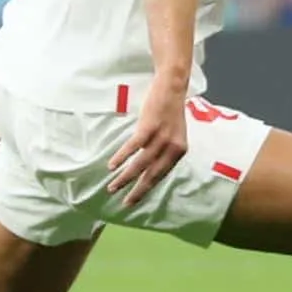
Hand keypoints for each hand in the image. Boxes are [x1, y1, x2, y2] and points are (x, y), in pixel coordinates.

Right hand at [107, 82, 187, 205]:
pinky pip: (133, 147)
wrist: (172, 87)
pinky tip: (112, 166)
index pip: (162, 175)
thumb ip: (165, 151)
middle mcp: (173, 147)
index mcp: (179, 151)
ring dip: (125, 177)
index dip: (148, 189)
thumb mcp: (173, 134)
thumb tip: (150, 169)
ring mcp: (161, 137)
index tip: (135, 200)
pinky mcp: (149, 127)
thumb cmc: (170, 111)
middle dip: (137, 190)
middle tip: (124, 203)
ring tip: (112, 187)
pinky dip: (122, 157)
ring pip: (141, 164)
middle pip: (152, 175)